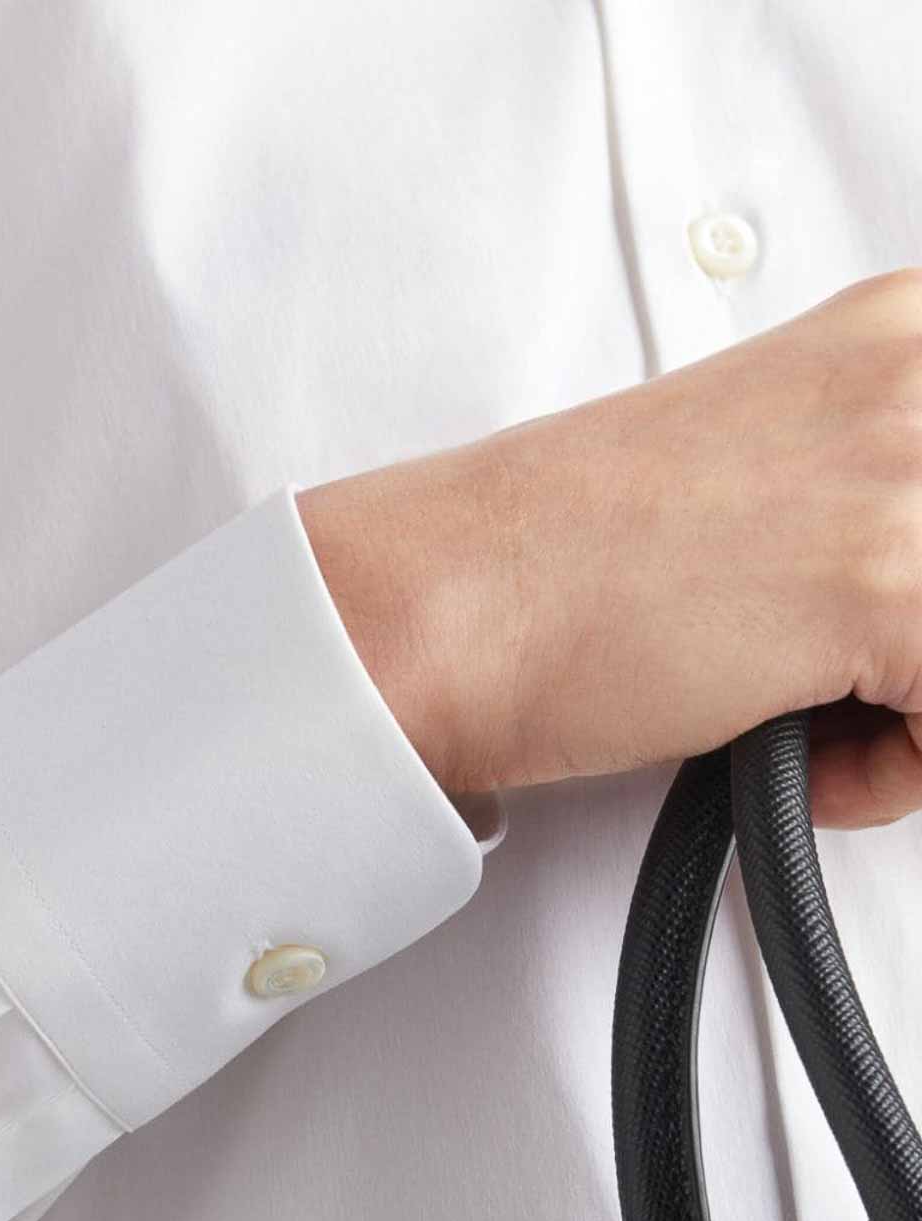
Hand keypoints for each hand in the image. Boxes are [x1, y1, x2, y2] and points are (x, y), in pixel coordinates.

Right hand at [297, 267, 921, 829]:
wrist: (464, 597)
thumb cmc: (579, 552)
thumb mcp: (785, 467)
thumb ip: (890, 489)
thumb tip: (917, 594)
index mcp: (907, 327)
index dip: (918, 597)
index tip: (884, 623)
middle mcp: (921, 375)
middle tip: (854, 674)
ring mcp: (908, 470)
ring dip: (918, 712)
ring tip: (816, 704)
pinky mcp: (885, 582)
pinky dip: (888, 773)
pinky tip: (788, 734)